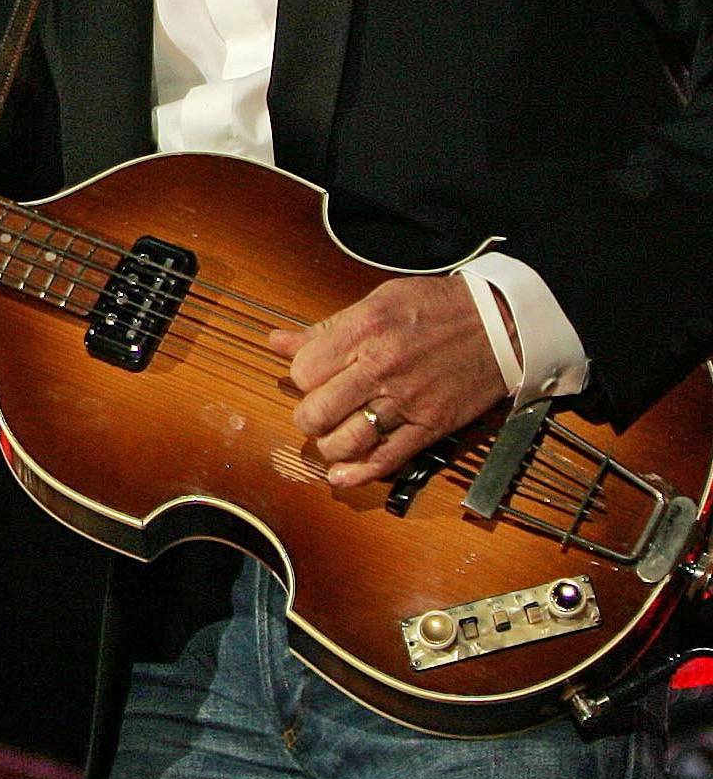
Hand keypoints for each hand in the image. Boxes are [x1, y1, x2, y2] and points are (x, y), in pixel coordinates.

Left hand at [267, 274, 509, 489]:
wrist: (499, 323)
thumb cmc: (435, 306)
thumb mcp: (375, 302)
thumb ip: (325, 329)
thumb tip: (277, 342)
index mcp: (364, 332)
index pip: (304, 371)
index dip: (300, 377)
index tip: (311, 377)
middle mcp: (381, 368)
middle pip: (317, 411)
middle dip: (307, 416)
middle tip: (315, 411)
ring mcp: (407, 401)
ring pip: (347, 440)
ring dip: (329, 446)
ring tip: (330, 437)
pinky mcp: (431, 425)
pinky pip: (388, 458)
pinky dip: (359, 473)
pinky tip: (342, 476)